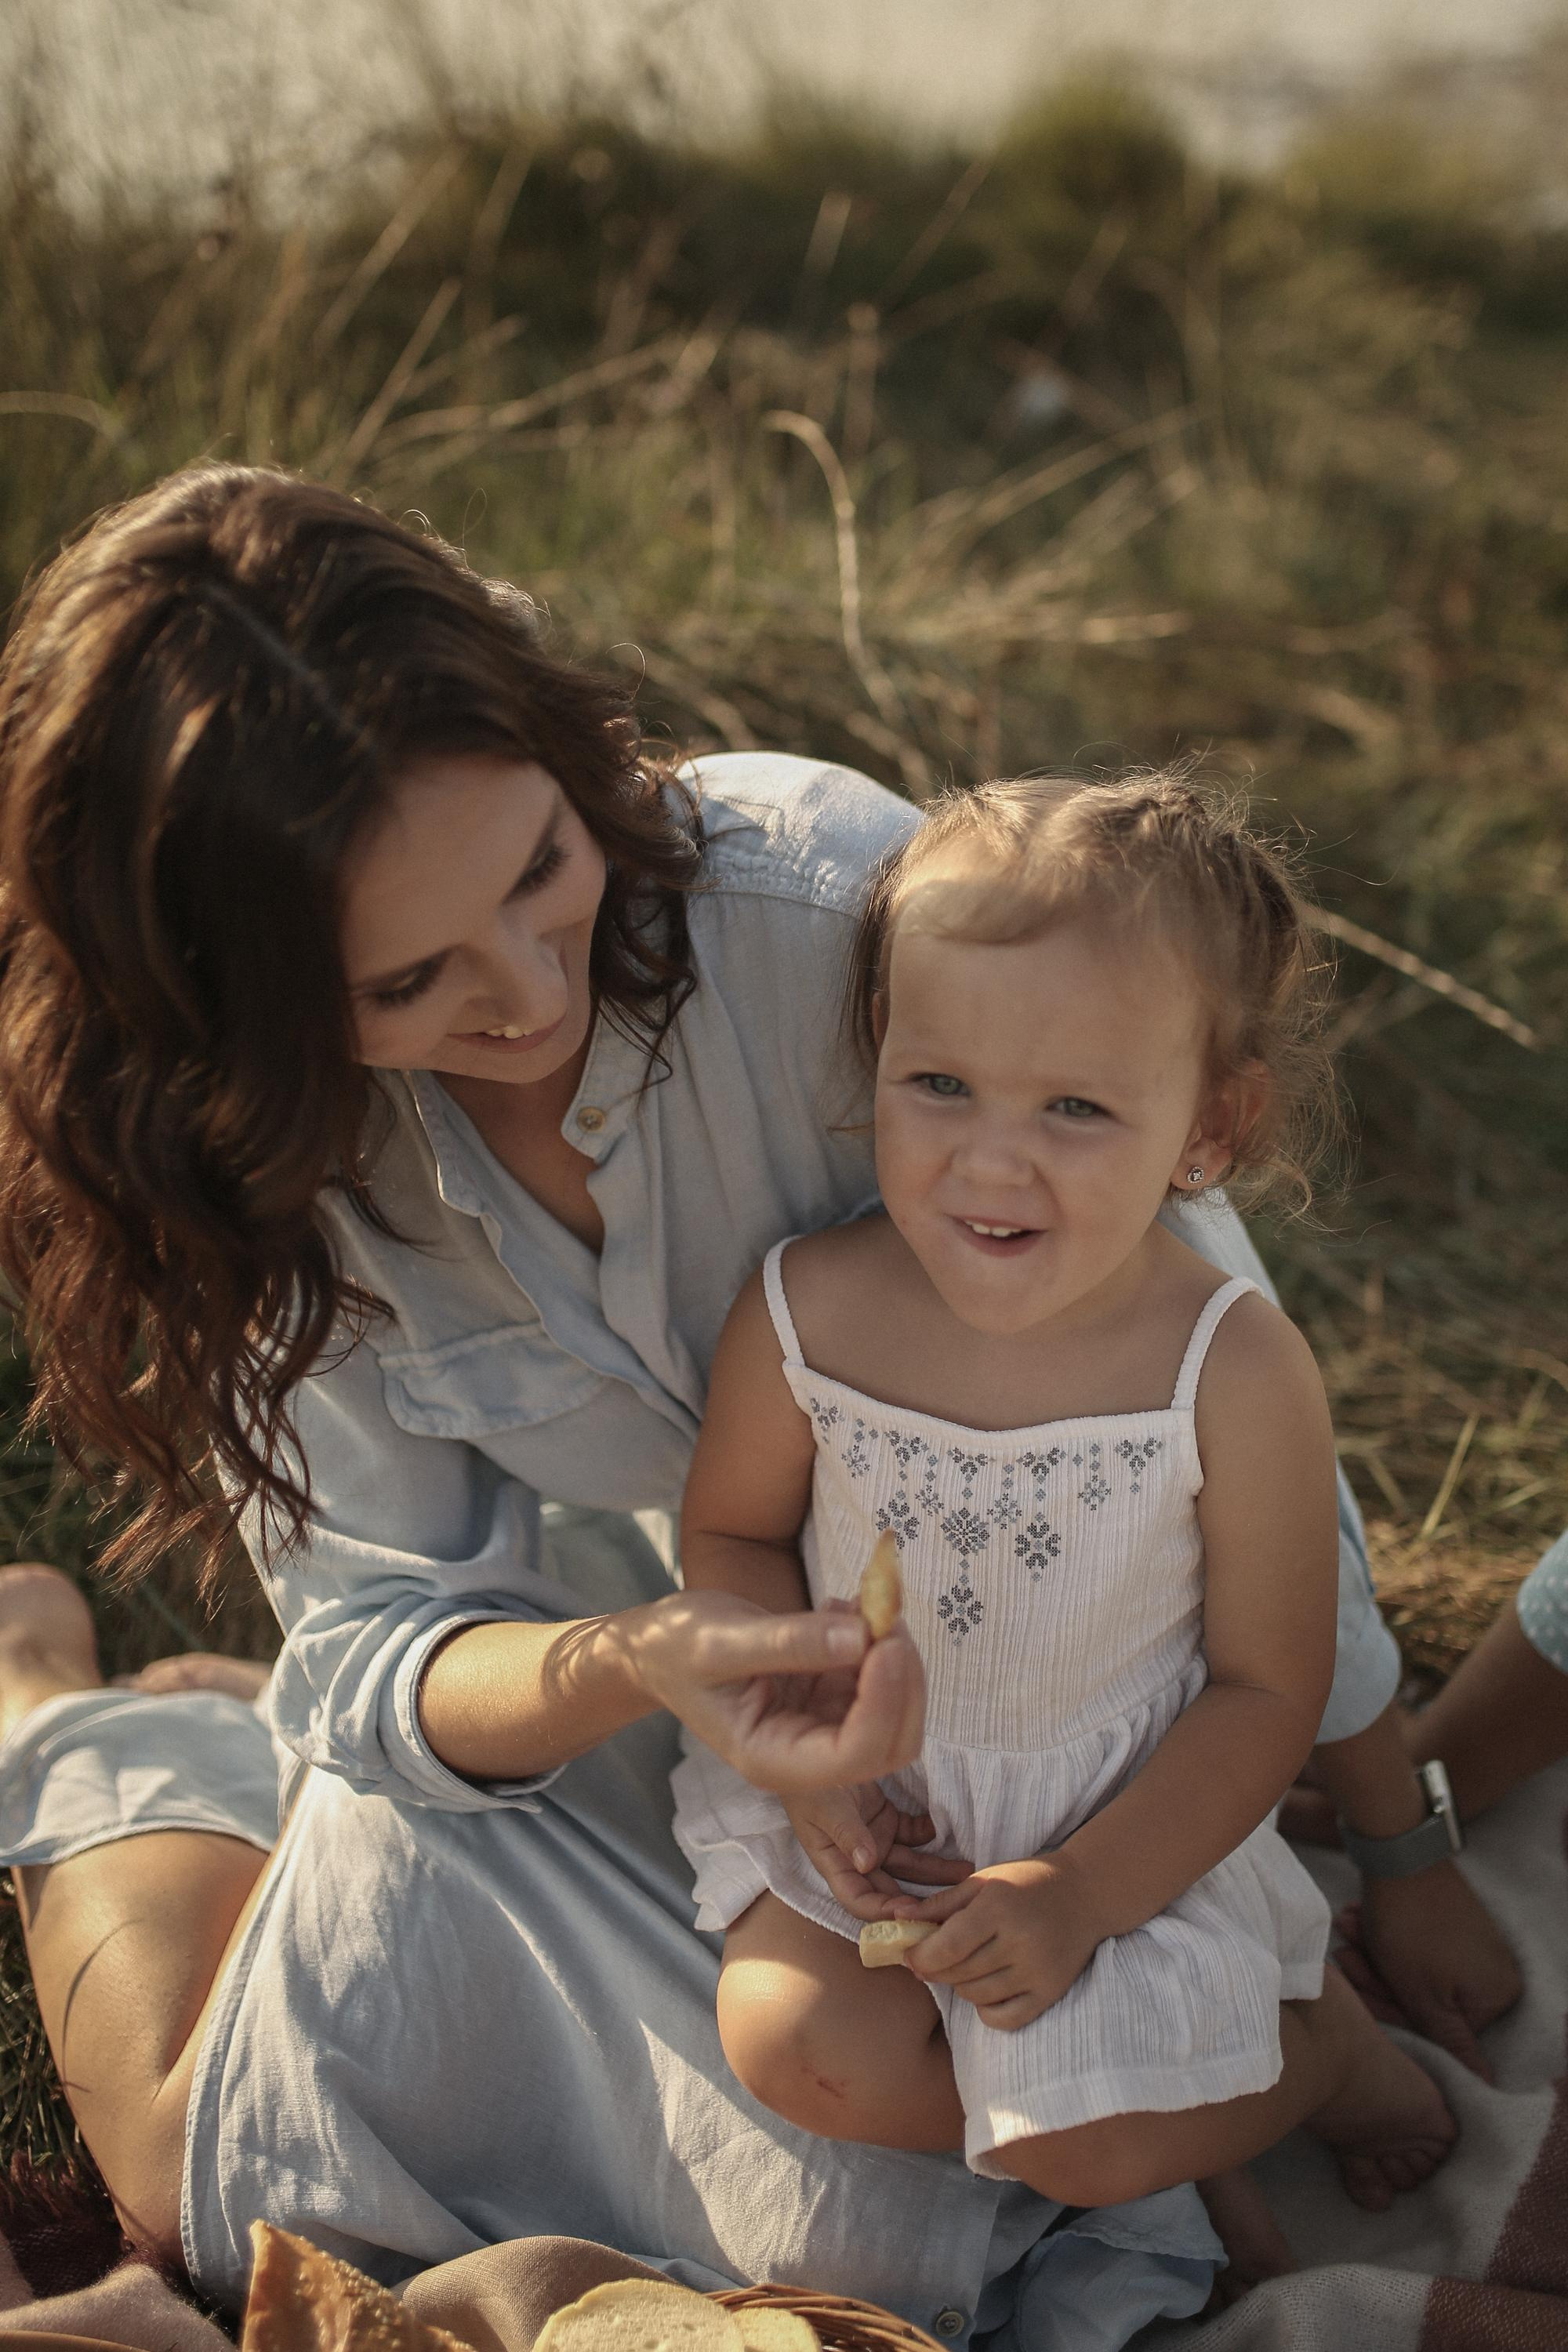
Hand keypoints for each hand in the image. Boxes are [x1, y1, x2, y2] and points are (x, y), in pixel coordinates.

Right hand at [621, 1590, 924, 1793]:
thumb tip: (862, 1638)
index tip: (887, 1641)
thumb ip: (791, 1643)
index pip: (855, 1755)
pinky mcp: (831, 1700)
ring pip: (896, 1711)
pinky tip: (844, 1605)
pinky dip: (878, 1641)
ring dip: (896, 1654)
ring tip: (864, 1597)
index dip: (886, 1703)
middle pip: (891, 1743)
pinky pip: (878, 1680)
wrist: (663, 1646)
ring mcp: (824, 1728)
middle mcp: (806, 1756)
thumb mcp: (723, 1641)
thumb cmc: (679, 1648)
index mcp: (773, 1761)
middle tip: (887, 1612)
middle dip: (903, 1680)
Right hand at [784, 1786, 971, 1920]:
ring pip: (911, 1864)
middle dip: (922, 1899)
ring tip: (968, 1870)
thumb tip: (867, 1865)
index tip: (912, 1912)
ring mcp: (875, 1839)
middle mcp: (858, 1859)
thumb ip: (847, 1834)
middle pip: (892, 1888)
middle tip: (955, 1903)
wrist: (816, 1748)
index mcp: (836, 1864)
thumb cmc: (809, 1783)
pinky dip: (931, 1835)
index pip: (859, 1900)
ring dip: (937, 1869)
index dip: (884, 1912)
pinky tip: (951, 1833)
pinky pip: (914, 1834)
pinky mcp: (888, 1819)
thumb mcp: (824, 1808)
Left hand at [896, 1856, 1101, 2030]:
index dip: (921, 1956)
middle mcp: (1019, 1941)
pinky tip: (985, 1989)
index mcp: (999, 1907)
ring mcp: (1037, 1971)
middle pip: (959, 1973)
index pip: (948, 1947)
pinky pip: (1005, 2018)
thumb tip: (896, 1920)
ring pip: (977, 1995)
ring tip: (963, 1966)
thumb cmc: (1025, 1882)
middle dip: (936, 1969)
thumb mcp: (982, 1881)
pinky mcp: (1050, 1992)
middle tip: (932, 1959)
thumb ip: (940, 1904)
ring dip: (960, 1985)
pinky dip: (986, 2009)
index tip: (910, 1955)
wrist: (1086, 1893)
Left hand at [1333, 1862, 1521, 2078]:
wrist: (1399, 1848)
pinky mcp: (1450, 1923)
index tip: (1360, 1996)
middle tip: (1344, 1958)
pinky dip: (1381, 1939)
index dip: (1394, 2014)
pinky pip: (1413, 1946)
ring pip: (1412, 1972)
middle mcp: (1493, 1973)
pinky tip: (1356, 1922)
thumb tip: (1486, 2087)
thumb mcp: (1424, 1995)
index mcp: (1496, 1997)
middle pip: (1424, 1999)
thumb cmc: (1411, 1927)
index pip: (1441, 2032)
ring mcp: (1472, 1945)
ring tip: (1348, 1934)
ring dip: (1374, 1957)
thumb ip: (1452, 2043)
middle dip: (1377, 1980)